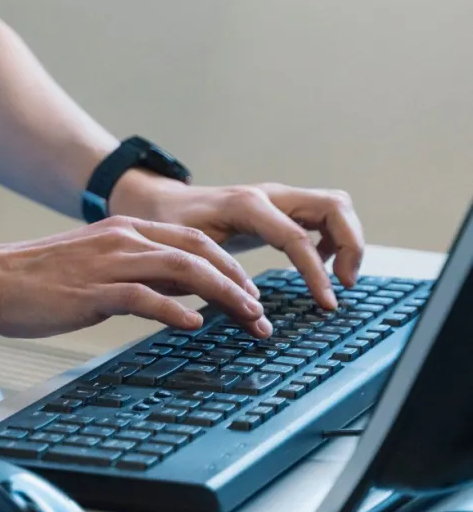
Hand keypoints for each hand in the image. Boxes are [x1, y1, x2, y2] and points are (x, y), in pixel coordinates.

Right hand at [0, 216, 272, 339]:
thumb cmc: (37, 279)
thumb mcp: (96, 266)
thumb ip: (139, 274)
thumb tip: (183, 297)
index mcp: (125, 229)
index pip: (194, 240)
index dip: (230, 265)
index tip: (251, 293)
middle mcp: (123, 238)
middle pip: (199, 250)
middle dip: (238, 280)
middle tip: (261, 311)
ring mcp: (108, 262)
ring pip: (183, 269)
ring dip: (222, 294)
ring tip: (246, 318)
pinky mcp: (92, 291)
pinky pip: (144, 297)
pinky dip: (175, 311)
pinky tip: (194, 326)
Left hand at [112, 175, 364, 310]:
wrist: (158, 203)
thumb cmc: (169, 227)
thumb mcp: (187, 253)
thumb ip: (218, 281)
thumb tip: (253, 316)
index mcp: (247, 205)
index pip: (298, 237)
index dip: (317, 273)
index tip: (327, 304)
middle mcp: (269, 194)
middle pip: (335, 206)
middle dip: (351, 245)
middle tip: (344, 285)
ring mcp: (278, 197)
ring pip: (336, 206)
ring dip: (346, 240)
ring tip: (336, 278)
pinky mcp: (281, 206)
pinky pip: (323, 214)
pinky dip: (332, 239)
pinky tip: (316, 265)